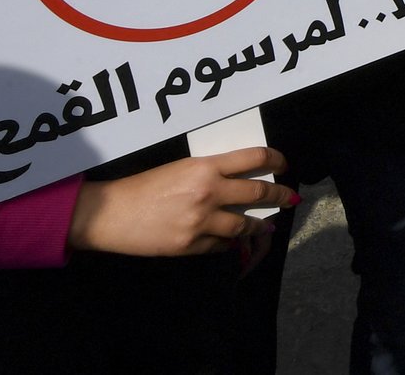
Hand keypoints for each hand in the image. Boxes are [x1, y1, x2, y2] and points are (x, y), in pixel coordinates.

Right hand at [67, 147, 294, 256]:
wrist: (113, 213)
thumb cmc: (145, 185)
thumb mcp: (182, 168)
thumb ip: (212, 172)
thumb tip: (241, 179)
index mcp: (206, 167)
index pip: (254, 158)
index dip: (276, 159)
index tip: (285, 164)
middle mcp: (209, 192)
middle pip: (258, 192)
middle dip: (280, 195)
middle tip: (291, 197)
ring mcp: (201, 222)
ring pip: (245, 225)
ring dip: (260, 225)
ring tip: (268, 225)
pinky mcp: (190, 246)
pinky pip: (221, 246)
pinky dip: (230, 243)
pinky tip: (235, 241)